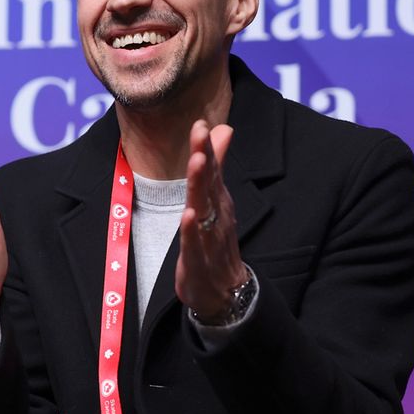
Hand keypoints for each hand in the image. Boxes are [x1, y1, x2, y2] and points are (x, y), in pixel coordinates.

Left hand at [175, 120, 248, 320]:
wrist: (225, 291)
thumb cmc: (217, 240)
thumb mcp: (216, 200)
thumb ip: (217, 165)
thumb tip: (223, 128)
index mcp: (218, 200)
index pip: (212, 169)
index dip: (205, 147)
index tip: (200, 122)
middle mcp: (216, 215)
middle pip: (209, 183)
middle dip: (205, 157)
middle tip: (201, 132)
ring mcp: (208, 237)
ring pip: (204, 208)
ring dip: (200, 186)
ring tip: (198, 162)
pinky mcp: (197, 260)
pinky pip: (194, 243)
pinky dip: (191, 229)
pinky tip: (188, 214)